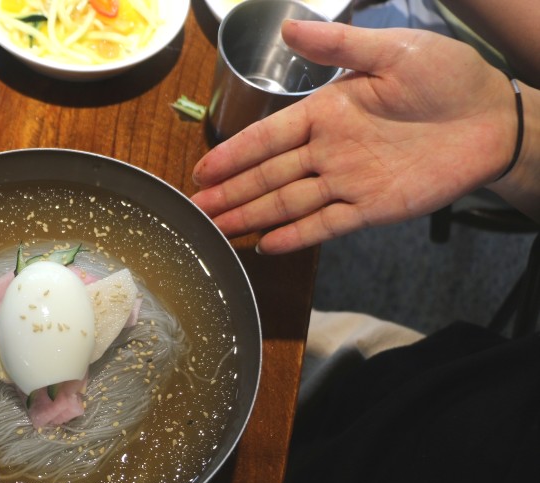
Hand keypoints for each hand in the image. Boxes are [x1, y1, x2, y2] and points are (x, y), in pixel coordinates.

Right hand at [190, 20, 518, 253]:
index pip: (268, 137)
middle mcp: (330, 150)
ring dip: (253, 217)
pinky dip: (297, 236)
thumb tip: (288, 28)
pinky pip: (326, 224)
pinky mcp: (371, 208)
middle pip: (269, 176)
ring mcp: (348, 181)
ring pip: (288, 203)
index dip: (234, 154)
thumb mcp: (391, 51)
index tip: (203, 172)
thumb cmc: (448, 76)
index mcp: (328, 111)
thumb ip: (338, 46)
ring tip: (220, 230)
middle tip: (197, 210)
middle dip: (231, 193)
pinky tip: (268, 245)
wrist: (494, 118)